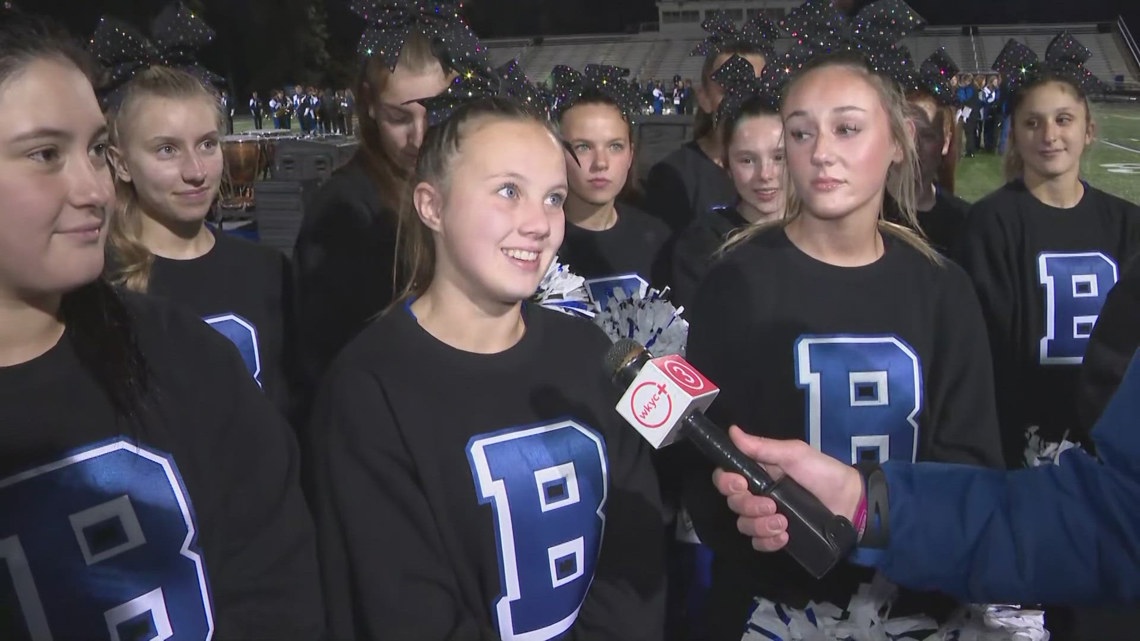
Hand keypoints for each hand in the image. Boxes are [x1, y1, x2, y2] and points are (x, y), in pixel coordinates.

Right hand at [712, 426, 862, 551]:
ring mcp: (767, 517)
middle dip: (749, 506)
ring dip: (760, 525)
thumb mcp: (794, 454)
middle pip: (733, 504)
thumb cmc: (822, 473)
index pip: (726, 478)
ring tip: (783, 523)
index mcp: (758, 473)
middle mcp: (758, 495)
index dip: (726, 483)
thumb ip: (762, 447)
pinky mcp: (778, 536)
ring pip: (744, 525)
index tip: (740, 484)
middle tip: (771, 506)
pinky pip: (759, 544)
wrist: (850, 502)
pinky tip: (784, 537)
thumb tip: (732, 431)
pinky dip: (768, 542)